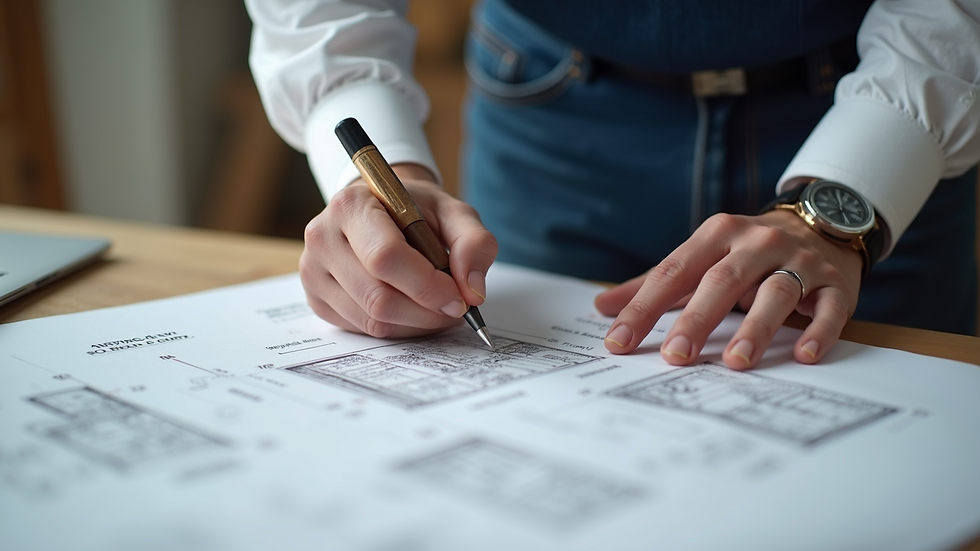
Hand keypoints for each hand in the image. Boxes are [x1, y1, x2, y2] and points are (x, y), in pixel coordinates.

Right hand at [300, 164, 497, 337]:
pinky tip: (413, 309)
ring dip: (416, 323)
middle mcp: (323, 237)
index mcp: (351, 205)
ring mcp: (313, 270)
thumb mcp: (453, 212)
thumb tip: (473, 291)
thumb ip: (474, 243)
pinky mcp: (316, 298)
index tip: (459, 299)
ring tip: (437, 307)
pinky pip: (363, 329)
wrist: (382, 209)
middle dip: (426, 312)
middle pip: (378, 297)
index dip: (427, 286)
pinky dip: (398, 327)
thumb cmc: (415, 210)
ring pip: (372, 320)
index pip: (385, 257)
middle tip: (455, 308)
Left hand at [596, 210, 863, 367]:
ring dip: (755, 328)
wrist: (824, 222)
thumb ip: (654, 283)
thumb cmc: (748, 252)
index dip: (644, 307)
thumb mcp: (702, 257)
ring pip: (775, 292)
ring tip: (734, 361)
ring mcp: (800, 260)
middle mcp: (757, 242)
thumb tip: (602, 307)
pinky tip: (802, 355)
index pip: (674, 271)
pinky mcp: (835, 282)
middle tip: (675, 356)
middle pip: (722, 281)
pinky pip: (829, 307)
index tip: (619, 340)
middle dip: (696, 319)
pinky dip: (818, 330)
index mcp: (718, 234)